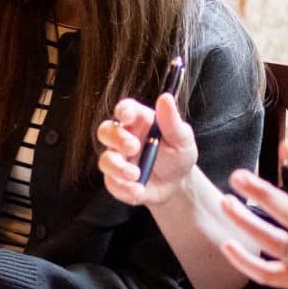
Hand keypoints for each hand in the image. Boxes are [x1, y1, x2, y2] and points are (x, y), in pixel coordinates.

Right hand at [96, 94, 197, 208]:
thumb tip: (165, 98)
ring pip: (105, 159)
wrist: (178, 185)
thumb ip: (172, 120)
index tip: (128, 116)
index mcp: (139, 121)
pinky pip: (110, 182)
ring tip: (137, 175)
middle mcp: (124, 137)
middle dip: (116, 139)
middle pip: (105, 131)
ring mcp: (118, 159)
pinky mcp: (116, 179)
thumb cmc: (179, 155)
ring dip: (118, 167)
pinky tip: (138, 190)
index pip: (124, 109)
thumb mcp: (182, 138)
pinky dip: (123, 188)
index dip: (123, 111)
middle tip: (133, 147)